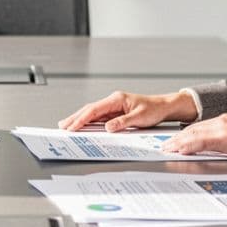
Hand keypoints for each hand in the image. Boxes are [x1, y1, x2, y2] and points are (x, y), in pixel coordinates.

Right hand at [58, 90, 197, 131]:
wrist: (163, 107)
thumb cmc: (154, 109)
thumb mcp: (139, 117)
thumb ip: (123, 122)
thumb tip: (108, 127)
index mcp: (117, 99)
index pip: (95, 109)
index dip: (82, 118)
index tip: (72, 126)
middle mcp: (113, 101)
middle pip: (89, 109)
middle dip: (75, 117)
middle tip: (62, 126)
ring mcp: (113, 107)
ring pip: (92, 113)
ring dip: (80, 119)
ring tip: (67, 126)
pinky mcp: (115, 112)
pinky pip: (99, 117)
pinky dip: (89, 122)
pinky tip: (82, 127)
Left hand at [159, 114, 226, 157]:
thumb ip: (224, 141)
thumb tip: (213, 150)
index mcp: (223, 122)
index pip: (198, 128)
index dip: (184, 135)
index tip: (174, 141)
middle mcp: (220, 122)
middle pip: (192, 130)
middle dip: (177, 139)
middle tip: (165, 146)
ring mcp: (222, 128)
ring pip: (194, 134)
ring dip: (178, 142)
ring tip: (168, 149)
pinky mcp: (226, 136)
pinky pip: (203, 141)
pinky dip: (190, 145)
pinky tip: (181, 149)